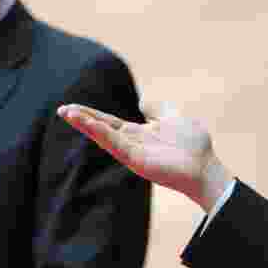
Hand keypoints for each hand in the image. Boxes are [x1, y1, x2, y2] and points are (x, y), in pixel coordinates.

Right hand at [59, 101, 231, 210]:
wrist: (204, 167)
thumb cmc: (193, 145)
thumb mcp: (172, 117)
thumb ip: (157, 108)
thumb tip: (142, 100)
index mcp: (138, 133)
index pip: (109, 122)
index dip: (91, 115)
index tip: (72, 107)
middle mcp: (132, 143)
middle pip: (102, 129)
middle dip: (83, 119)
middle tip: (62, 110)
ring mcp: (132, 153)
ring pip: (105, 136)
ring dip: (87, 125)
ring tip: (69, 113)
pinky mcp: (136, 161)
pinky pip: (115, 145)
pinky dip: (102, 134)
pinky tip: (89, 124)